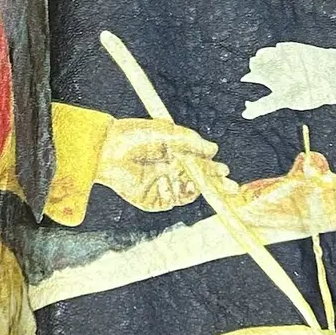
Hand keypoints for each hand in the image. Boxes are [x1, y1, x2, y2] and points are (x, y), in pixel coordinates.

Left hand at [95, 117, 227, 213]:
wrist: (106, 148)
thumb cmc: (135, 135)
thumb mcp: (167, 133)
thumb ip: (191, 142)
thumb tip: (214, 149)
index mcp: (175, 156)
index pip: (200, 166)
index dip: (214, 171)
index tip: (225, 171)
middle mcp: (169, 172)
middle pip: (198, 184)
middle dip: (214, 187)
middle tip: (229, 188)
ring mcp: (159, 187)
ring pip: (185, 194)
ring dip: (192, 189)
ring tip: (192, 181)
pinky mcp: (148, 199)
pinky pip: (167, 201)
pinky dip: (169, 193)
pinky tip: (163, 181)